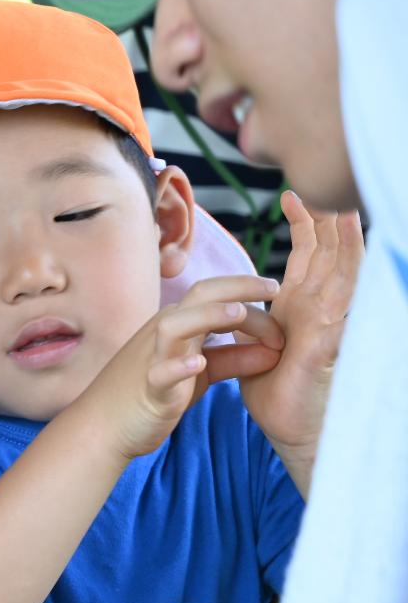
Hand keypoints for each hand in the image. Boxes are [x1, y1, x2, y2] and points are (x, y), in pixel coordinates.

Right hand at [75, 274, 283, 462]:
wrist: (103, 426)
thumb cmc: (152, 395)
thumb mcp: (201, 374)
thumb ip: (235, 359)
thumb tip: (274, 351)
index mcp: (178, 326)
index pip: (215, 296)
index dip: (249, 294)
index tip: (280, 302)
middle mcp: (163, 334)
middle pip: (199, 296)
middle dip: (238, 288)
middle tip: (274, 288)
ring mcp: (153, 359)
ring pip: (176, 326)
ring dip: (207, 316)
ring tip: (239, 314)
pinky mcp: (149, 389)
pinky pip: (160, 373)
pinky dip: (178, 366)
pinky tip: (197, 365)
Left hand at [239, 192, 362, 485]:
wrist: (287, 425)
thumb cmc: (276, 387)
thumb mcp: (262, 340)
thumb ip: (259, 316)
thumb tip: (250, 301)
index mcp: (301, 304)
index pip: (308, 254)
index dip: (304, 223)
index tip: (290, 192)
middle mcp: (320, 307)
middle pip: (331, 250)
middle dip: (328, 216)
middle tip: (324, 178)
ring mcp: (330, 320)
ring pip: (345, 267)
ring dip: (346, 235)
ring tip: (344, 201)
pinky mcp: (329, 337)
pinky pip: (342, 297)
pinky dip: (347, 271)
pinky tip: (352, 247)